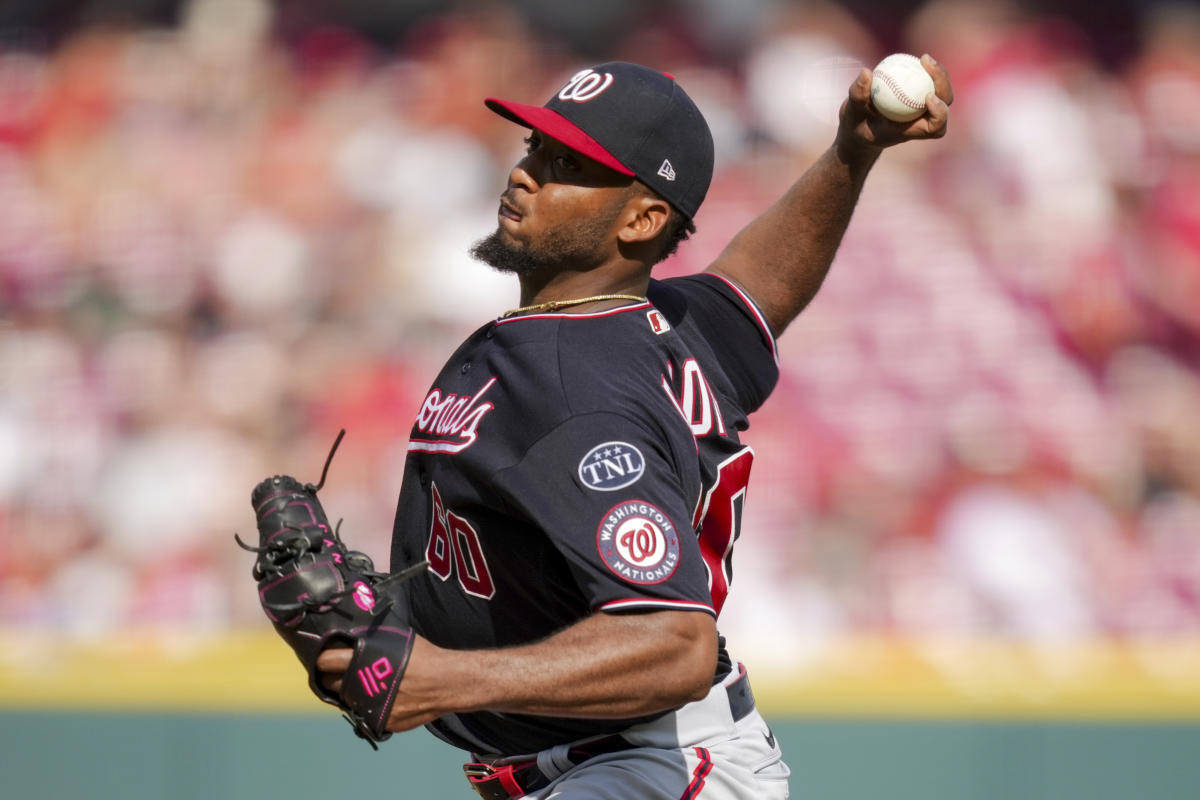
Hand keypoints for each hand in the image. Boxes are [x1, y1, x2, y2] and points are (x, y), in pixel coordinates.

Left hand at [316, 639, 445, 732]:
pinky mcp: (380, 722)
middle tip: (342, 673)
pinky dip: (370, 707)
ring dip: (352, 694)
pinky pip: (365, 715)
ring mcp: (369, 707)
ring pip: (348, 701)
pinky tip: (383, 698)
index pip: (326, 662)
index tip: (323, 659)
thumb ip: (372, 641)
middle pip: (331, 684)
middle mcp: (362, 685)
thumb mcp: (396, 639)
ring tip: (366, 685)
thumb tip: (355, 638)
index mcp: (363, 661)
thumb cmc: (425, 656)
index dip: (323, 659)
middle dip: (334, 678)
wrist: (447, 682)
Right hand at [837, 54, 952, 154]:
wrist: (858, 129)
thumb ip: (858, 96)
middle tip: (927, 64)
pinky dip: (926, 72)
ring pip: (941, 91)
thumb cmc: (856, 126)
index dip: (939, 112)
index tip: (928, 96)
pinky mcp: (918, 97)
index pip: (936, 127)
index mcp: (912, 131)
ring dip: (938, 74)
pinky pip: (929, 83)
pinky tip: (919, 59)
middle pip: (945, 102)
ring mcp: (922, 108)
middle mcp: (922, 120)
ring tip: (924, 58)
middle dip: (942, 83)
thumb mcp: (851, 114)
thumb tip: (866, 72)